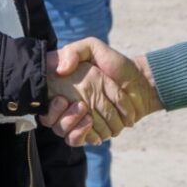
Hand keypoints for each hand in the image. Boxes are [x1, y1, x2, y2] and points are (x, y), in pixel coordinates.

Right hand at [42, 39, 161, 145]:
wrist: (140, 83)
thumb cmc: (116, 64)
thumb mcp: (94, 47)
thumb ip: (75, 51)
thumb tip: (60, 70)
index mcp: (62, 85)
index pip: (45, 102)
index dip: (50, 106)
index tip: (61, 99)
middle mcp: (66, 103)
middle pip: (53, 120)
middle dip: (66, 117)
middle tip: (81, 106)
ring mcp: (77, 118)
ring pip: (63, 132)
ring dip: (77, 127)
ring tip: (90, 117)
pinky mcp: (89, 131)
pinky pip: (77, 140)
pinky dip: (85, 136)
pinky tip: (96, 129)